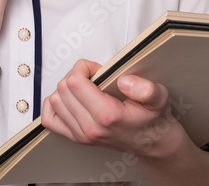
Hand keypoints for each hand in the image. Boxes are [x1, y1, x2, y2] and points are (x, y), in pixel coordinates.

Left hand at [41, 59, 194, 159]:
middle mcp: (91, 128)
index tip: (96, 69)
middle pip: (63, 88)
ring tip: (85, 87)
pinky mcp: (76, 137)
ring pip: (55, 100)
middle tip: (92, 76)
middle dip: (75, 75)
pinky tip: (69, 99)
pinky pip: (50, 119)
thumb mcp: (159, 98)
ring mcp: (81, 134)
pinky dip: (54, 104)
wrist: (151, 142)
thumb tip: (125, 82)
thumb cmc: (152, 119)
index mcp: (107, 116)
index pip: (74, 82)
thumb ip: (146, 89)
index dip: (83, 67)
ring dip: (66, 88)